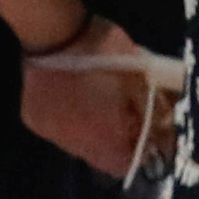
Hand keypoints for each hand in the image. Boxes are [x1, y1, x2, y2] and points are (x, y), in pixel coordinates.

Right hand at [20, 20, 178, 179]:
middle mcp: (75, 146)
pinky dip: (70, 122)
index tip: (149, 135)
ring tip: (99, 107)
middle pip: (102, 158)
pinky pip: (58, 130)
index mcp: (104, 138)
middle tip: (126, 119)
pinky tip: (74, 101)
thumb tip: (164, 131)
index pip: (126, 164)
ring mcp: (51, 134)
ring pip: (78, 146)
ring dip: (93, 134)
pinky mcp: (34, 120)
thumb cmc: (106, 56)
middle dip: (117, 144)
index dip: (140, 152)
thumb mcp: (140, 80)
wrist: (57, 34)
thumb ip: (153, 112)